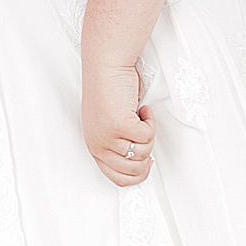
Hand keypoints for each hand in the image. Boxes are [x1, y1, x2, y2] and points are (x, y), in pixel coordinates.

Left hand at [82, 61, 154, 185]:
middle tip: (144, 134)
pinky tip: (141, 109)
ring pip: (143, 152)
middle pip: (134, 170)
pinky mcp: (120, 125)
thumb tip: (139, 162)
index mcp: (94, 146)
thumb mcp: (107, 125)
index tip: (147, 162)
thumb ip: (117, 144)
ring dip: (148, 134)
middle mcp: (98, 144)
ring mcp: (108, 136)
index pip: (117, 178)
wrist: (105, 66)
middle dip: (146, 153)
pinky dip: (150, 122)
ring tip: (138, 117)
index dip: (138, 175)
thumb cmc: (108, 91)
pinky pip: (148, 135)